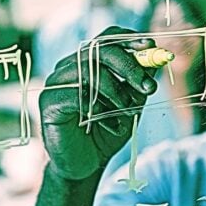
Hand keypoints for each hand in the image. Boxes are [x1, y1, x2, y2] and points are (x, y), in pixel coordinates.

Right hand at [39, 27, 158, 180]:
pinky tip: (111, 125)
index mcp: (87, 62)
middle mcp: (69, 67)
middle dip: (130, 66)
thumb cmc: (104, 134)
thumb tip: (156, 60)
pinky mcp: (48, 102)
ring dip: (117, 91)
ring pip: (90, 71)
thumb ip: (139, 83)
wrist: (84, 167)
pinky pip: (77, 96)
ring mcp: (56, 83)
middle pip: (100, 50)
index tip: (151, 45)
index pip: (107, 38)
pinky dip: (100, 110)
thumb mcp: (129, 105)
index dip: (129, 38)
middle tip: (149, 87)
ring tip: (129, 112)